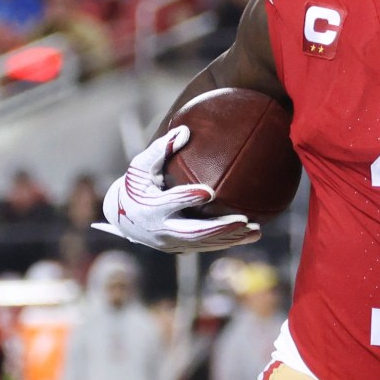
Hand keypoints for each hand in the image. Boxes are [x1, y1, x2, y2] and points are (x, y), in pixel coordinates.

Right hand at [95, 126, 260, 253]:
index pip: (170, 203)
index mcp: (149, 207)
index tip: (209, 192)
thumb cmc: (135, 185)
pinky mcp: (180, 249)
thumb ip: (161, 149)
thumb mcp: (141, 166)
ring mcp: (171, 243)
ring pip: (204, 243)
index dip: (187, 198)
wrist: (123, 218)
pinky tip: (250, 235)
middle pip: (192, 232)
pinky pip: (207, 247)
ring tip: (256, 231)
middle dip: (219, 228)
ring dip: (231, 238)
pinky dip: (228, 242)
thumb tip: (185, 130)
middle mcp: (160, 229)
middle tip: (243, 220)